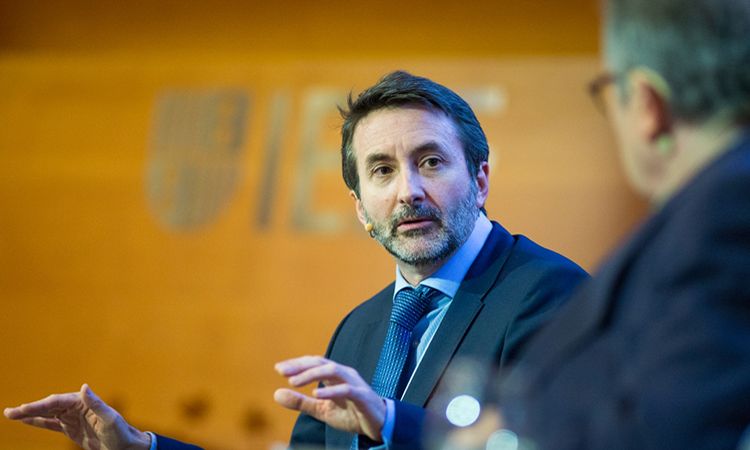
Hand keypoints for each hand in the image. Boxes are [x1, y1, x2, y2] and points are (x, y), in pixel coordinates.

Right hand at [4, 384, 150, 449]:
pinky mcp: (71, 428)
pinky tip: (26, 420)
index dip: (39, 405)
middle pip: (48, 406)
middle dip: (29, 409)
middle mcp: (76, 407)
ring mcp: (72, 418)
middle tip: (9, 412)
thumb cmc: (120, 431)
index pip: (57, 402)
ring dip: (30, 414)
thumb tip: (84, 387)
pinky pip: (51, 424)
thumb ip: (96, 403)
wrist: (124, 445)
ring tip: (11, 414)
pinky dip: (38, 422)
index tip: (23, 409)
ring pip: (47, 414)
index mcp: (83, 402)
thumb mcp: (109, 418)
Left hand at [274, 356, 386, 441]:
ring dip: (312, 374)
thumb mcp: (321, 410)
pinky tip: (316, 394)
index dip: (297, 364)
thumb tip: (276, 394)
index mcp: (335, 375)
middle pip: (321, 363)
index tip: (278, 369)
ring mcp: (354, 383)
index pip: (314, 363)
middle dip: (301, 366)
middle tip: (282, 372)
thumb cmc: (351, 413)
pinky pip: (346, 390)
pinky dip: (330, 391)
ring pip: (332, 371)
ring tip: (294, 382)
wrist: (378, 425)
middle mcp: (344, 374)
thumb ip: (301, 402)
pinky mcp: (362, 395)